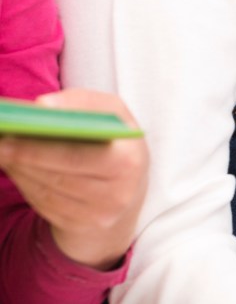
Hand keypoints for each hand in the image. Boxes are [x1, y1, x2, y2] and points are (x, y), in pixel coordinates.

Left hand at [0, 89, 148, 269]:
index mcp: (130, 160)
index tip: (25, 123)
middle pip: (62, 172)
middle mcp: (119, 192)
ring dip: (21, 168)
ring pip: (49, 189)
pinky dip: (25, 183)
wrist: (127, 191)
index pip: (83, 153)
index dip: (50, 140)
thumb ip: (83, 103)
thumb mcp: (112, 115)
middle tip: (0, 140)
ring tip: (2, 148)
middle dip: (27, 153)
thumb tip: (43, 106)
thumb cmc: (113, 142)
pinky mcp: (80, 226)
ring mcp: (99, 214)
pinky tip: (14, 167)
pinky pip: (45, 203)